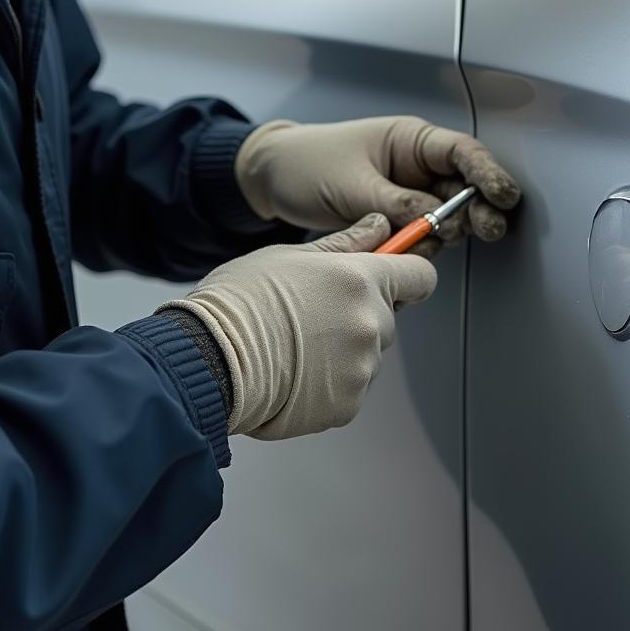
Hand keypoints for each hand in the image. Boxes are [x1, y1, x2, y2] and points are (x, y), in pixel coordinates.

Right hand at [158, 214, 435, 439]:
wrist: (209, 360)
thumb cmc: (240, 303)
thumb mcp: (290, 255)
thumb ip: (345, 244)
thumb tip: (379, 227)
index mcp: (362, 279)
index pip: (420, 275)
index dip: (409, 275)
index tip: (397, 277)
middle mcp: (371, 322)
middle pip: (387, 316)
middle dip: (360, 313)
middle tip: (314, 313)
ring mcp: (363, 366)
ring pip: (367, 353)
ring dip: (344, 350)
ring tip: (296, 346)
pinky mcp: (349, 403)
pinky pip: (350, 387)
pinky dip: (330, 383)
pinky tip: (295, 373)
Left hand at [234, 116, 521, 249]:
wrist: (272, 179)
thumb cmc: (307, 162)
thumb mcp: (352, 183)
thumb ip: (396, 203)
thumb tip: (435, 220)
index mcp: (410, 140)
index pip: (462, 153)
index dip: (488, 174)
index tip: (504, 197)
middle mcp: (416, 167)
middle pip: (464, 188)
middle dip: (479, 210)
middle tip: (488, 230)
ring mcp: (409, 194)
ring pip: (446, 217)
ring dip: (444, 234)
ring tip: (426, 243)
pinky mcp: (397, 219)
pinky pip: (422, 235)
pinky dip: (421, 246)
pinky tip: (410, 252)